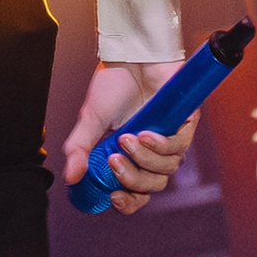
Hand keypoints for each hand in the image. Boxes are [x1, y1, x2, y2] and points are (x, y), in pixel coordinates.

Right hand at [58, 59, 194, 205]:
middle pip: (153, 186)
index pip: (136, 191)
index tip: (113, 197)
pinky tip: (144, 133)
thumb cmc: (114, 83)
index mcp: (131, 155)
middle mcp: (152, 151)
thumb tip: (71, 178)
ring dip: (145, 159)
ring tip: (126, 139)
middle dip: (133, 180)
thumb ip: (80, 150)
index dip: (129, 202)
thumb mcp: (90, 120)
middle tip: (113, 162)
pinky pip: (179, 146)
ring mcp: (170, 137)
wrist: (130, 54)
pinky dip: (160, 145)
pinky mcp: (186, 122)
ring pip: (167, 169)